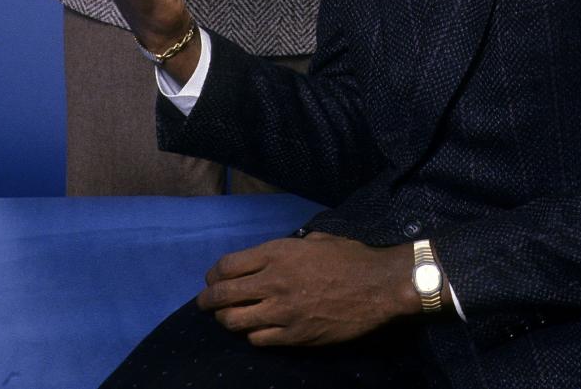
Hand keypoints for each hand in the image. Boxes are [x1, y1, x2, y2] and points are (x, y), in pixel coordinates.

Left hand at [197, 233, 418, 345]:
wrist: (376, 287)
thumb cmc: (349, 257)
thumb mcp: (315, 240)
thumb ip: (288, 248)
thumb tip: (273, 256)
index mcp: (278, 254)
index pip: (228, 265)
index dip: (214, 274)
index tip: (211, 279)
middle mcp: (273, 282)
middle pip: (223, 295)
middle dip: (207, 300)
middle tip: (204, 304)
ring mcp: (282, 312)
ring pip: (235, 321)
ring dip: (225, 320)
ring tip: (225, 318)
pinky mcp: (294, 336)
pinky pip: (258, 340)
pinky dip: (252, 335)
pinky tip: (255, 330)